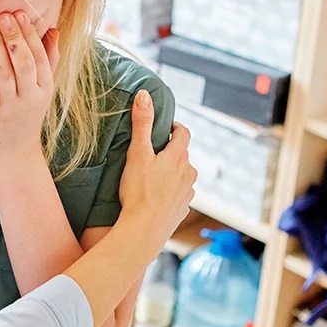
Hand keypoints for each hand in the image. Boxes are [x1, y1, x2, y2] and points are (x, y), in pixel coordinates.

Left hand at [0, 11, 58, 158]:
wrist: (13, 151)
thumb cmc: (26, 113)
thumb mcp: (42, 88)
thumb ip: (48, 59)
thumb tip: (54, 29)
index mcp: (45, 87)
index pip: (39, 55)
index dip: (29, 33)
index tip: (18, 12)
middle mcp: (30, 96)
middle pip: (23, 60)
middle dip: (12, 35)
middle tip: (1, 14)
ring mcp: (10, 105)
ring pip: (4, 71)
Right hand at [118, 90, 195, 252]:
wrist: (143, 230)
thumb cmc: (139, 191)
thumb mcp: (137, 153)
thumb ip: (141, 124)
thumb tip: (145, 95)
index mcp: (179, 157)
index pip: (183, 133)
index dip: (174, 127)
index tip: (163, 127)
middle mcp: (189, 174)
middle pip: (182, 155)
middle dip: (169, 151)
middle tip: (151, 151)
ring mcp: (187, 194)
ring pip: (182, 176)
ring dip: (171, 173)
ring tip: (152, 176)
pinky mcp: (182, 210)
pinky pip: (178, 196)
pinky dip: (170, 192)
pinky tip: (155, 197)